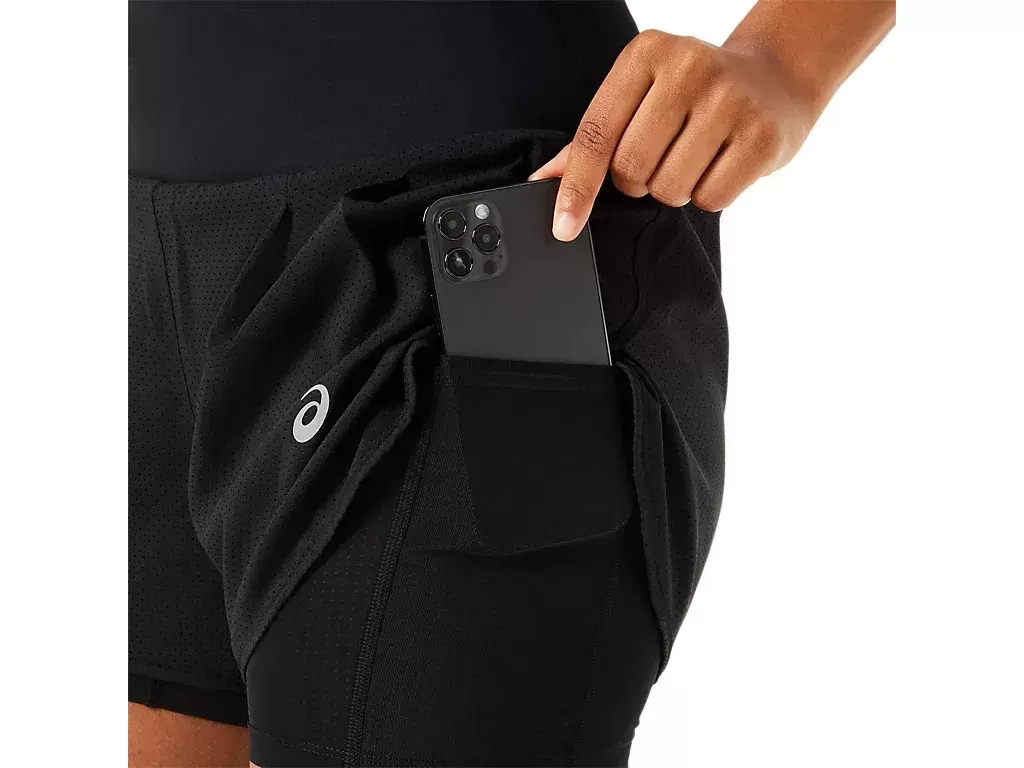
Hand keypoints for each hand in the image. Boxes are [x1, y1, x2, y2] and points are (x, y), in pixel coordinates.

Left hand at [529, 29, 815, 240]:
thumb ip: (595, 137)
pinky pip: (712, 197)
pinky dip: (710, 194)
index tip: (564, 226)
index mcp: (646, 53)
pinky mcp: (762, 135)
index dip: (577, 187)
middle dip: (639, 180)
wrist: (776, 78)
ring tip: (696, 156)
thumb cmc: (696, 93)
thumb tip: (545, 180)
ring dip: (675, 188)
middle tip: (663, 157)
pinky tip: (722, 163)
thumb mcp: (642, 95)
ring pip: (670, 188)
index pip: (596, 134)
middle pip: (632, 168)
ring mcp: (730, 100)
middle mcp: (688, 68)